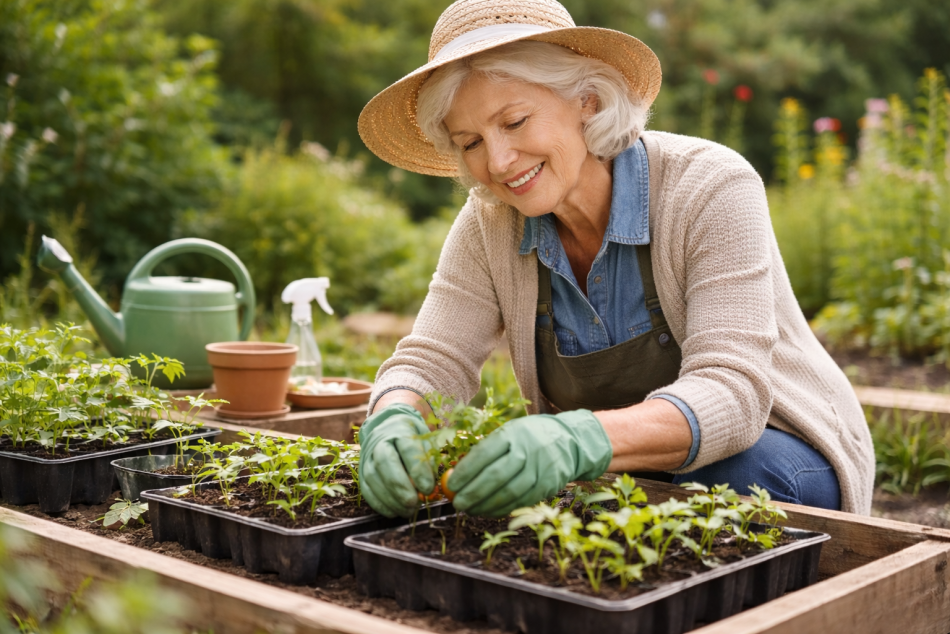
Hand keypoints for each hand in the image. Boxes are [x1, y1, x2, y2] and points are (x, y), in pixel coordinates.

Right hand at [358, 403, 434, 517]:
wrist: (389, 430)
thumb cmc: (413, 440)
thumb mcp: (426, 442)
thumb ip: (429, 462)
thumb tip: (429, 489)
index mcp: (400, 430)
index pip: (408, 449)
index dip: (418, 471)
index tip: (428, 489)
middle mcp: (379, 441)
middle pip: (385, 462)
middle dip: (400, 486)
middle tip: (414, 502)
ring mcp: (367, 457)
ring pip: (373, 478)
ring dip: (391, 499)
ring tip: (408, 510)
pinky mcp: (361, 472)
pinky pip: (366, 490)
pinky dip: (380, 504)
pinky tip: (394, 512)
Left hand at [446, 410, 611, 516]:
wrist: (568, 441)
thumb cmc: (527, 438)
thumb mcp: (509, 434)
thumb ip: (485, 452)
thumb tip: (455, 474)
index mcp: (512, 434)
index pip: (484, 454)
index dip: (465, 472)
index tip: (450, 484)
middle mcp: (527, 450)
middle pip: (496, 475)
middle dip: (473, 492)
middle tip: (457, 502)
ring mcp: (540, 469)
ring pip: (509, 492)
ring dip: (486, 505)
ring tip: (470, 510)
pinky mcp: (548, 485)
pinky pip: (521, 501)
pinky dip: (502, 509)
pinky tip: (488, 511)